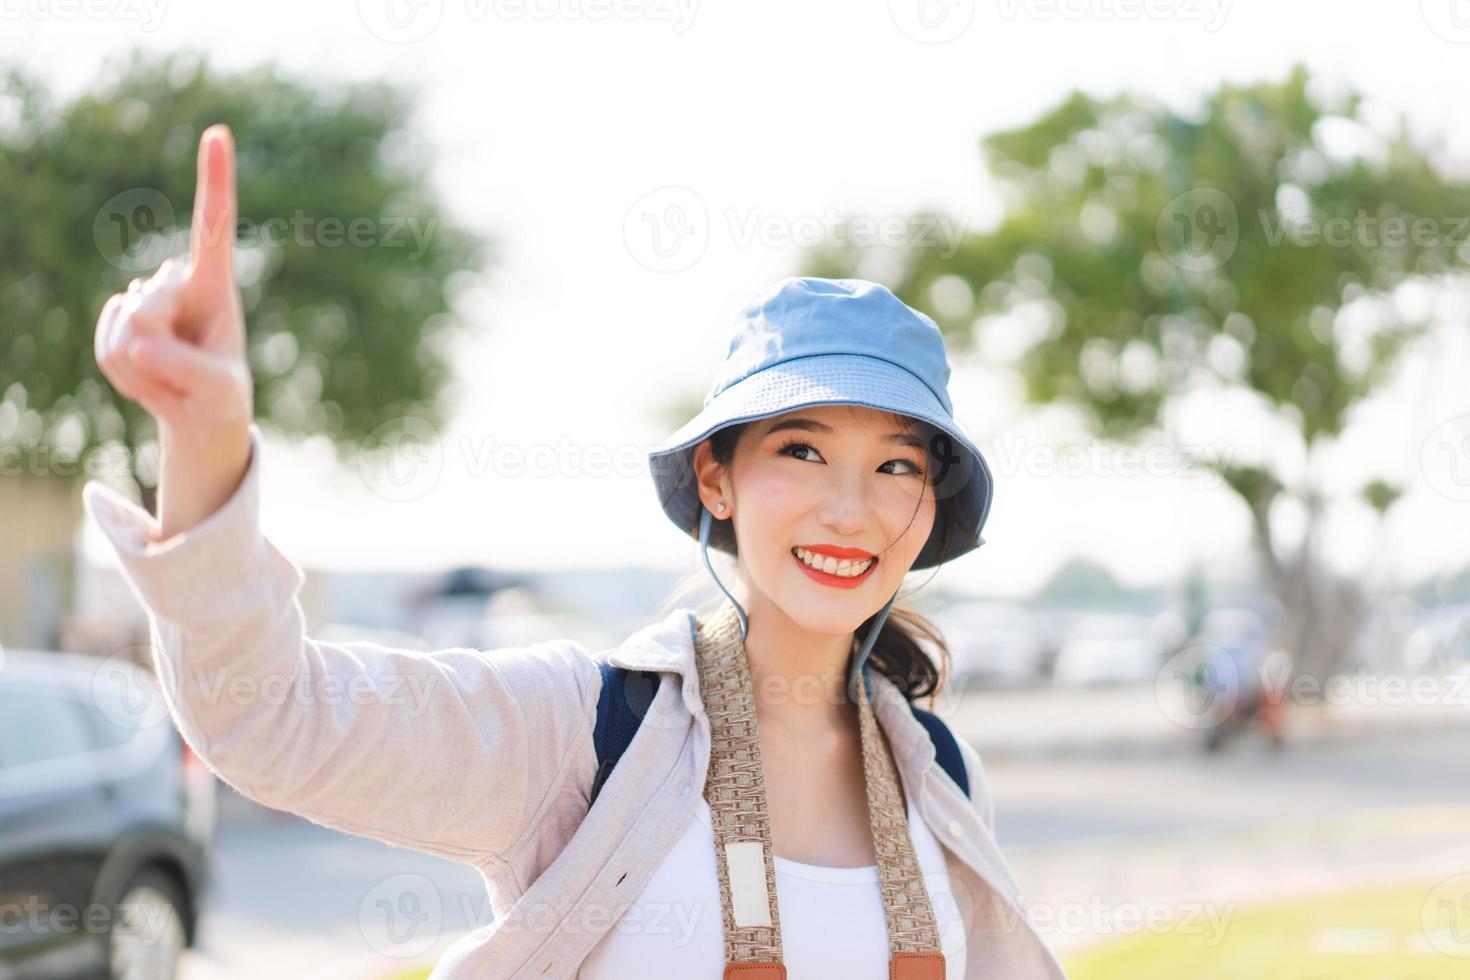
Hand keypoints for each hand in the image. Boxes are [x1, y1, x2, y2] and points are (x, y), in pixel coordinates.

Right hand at [95, 123, 252, 439]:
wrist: (197, 412)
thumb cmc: (222, 395)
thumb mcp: (221, 392)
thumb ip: (187, 369)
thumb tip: (138, 343)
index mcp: (215, 283)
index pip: (214, 224)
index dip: (215, 180)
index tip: (218, 133)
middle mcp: (177, 281)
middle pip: (147, 308)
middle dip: (159, 351)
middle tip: (185, 372)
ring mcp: (143, 298)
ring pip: (123, 331)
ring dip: (143, 368)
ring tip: (171, 374)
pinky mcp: (117, 316)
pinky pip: (105, 347)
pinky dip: (124, 374)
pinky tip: (147, 371)